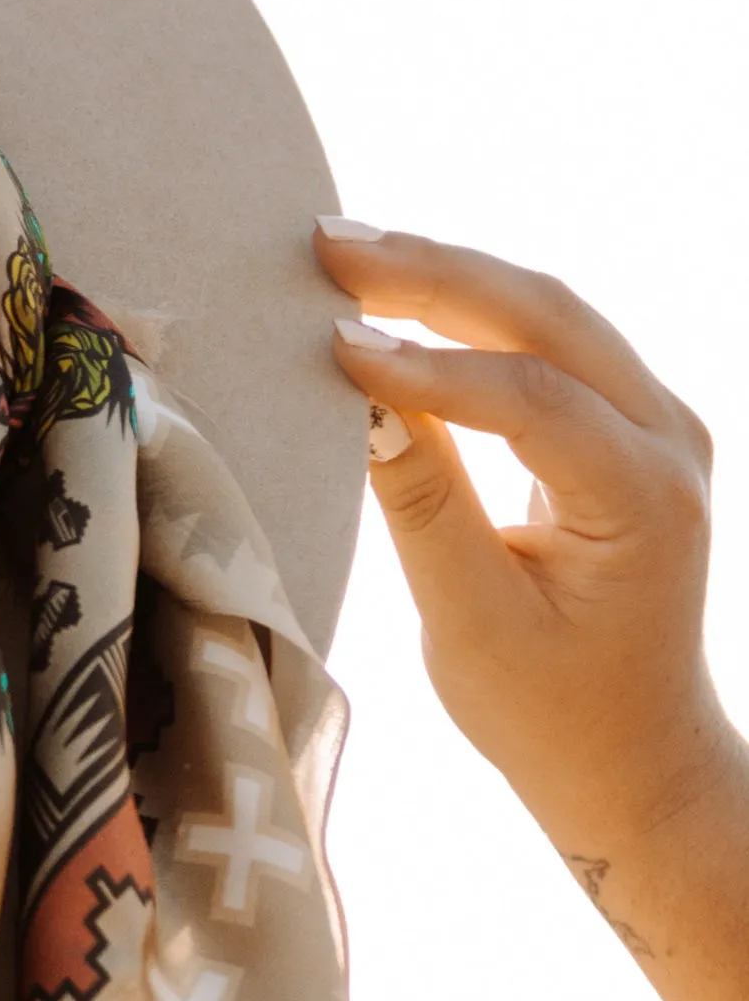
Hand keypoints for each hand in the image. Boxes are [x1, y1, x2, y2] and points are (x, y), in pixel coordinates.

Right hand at [312, 221, 748, 1000]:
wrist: (632, 754)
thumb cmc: (550, 712)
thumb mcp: (471, 623)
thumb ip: (424, 503)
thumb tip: (362, 398)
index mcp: (646, 501)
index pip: (527, 399)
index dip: (423, 366)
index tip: (327, 347)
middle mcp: (672, 442)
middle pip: (551, 319)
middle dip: (435, 274)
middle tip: (328, 246)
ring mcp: (661, 424)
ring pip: (554, 313)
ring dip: (451, 277)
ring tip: (349, 252)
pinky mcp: (629, 425)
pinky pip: (553, 341)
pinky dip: (474, 311)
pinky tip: (401, 294)